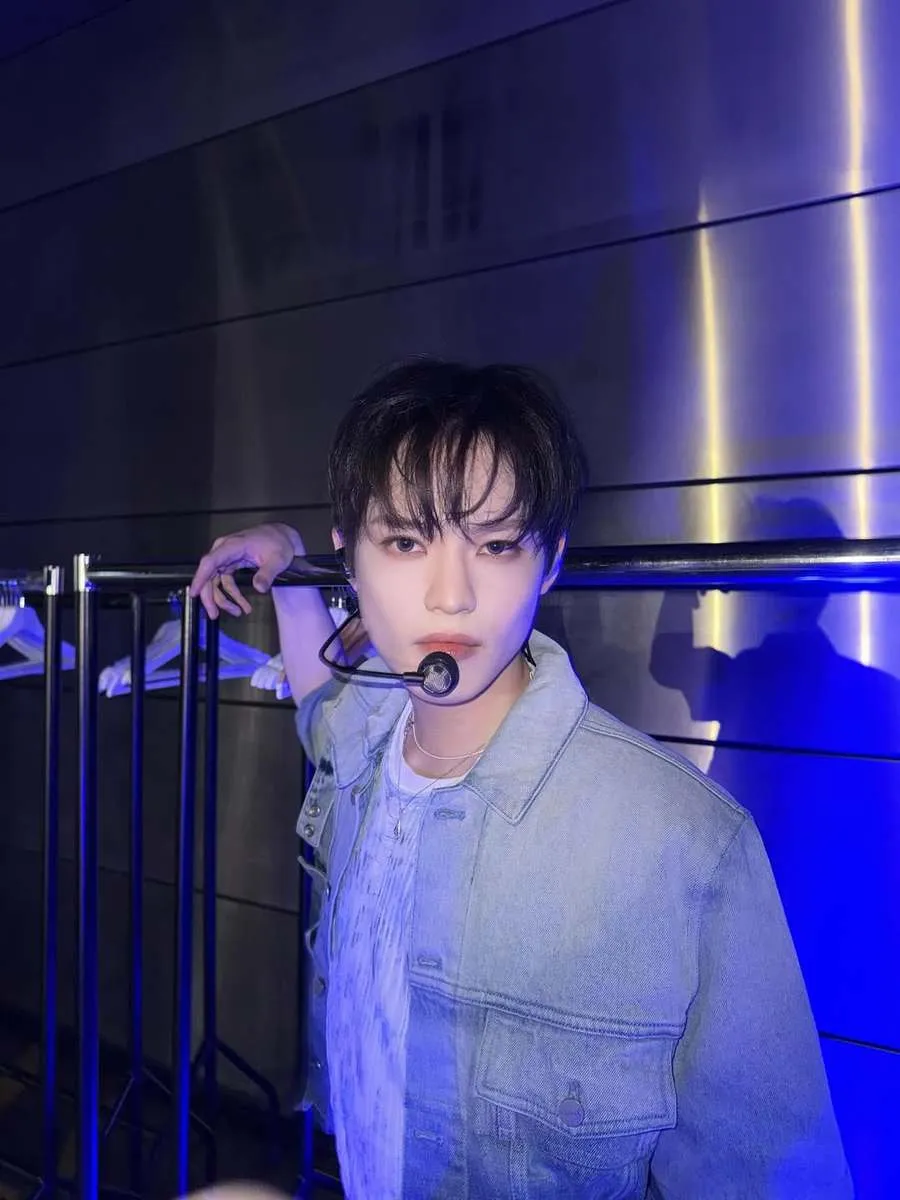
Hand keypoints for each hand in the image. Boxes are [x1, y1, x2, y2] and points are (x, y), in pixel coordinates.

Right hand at [190, 523, 304, 619]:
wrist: (282, 537)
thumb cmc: (278, 543)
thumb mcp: (277, 559)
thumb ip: (267, 574)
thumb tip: (260, 588)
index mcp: (232, 546)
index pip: (210, 562)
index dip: (200, 578)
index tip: (194, 593)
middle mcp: (224, 550)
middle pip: (208, 575)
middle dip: (210, 596)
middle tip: (214, 614)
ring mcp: (226, 557)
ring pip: (215, 581)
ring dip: (223, 599)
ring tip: (237, 612)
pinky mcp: (230, 564)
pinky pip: (225, 581)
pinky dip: (232, 594)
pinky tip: (242, 605)